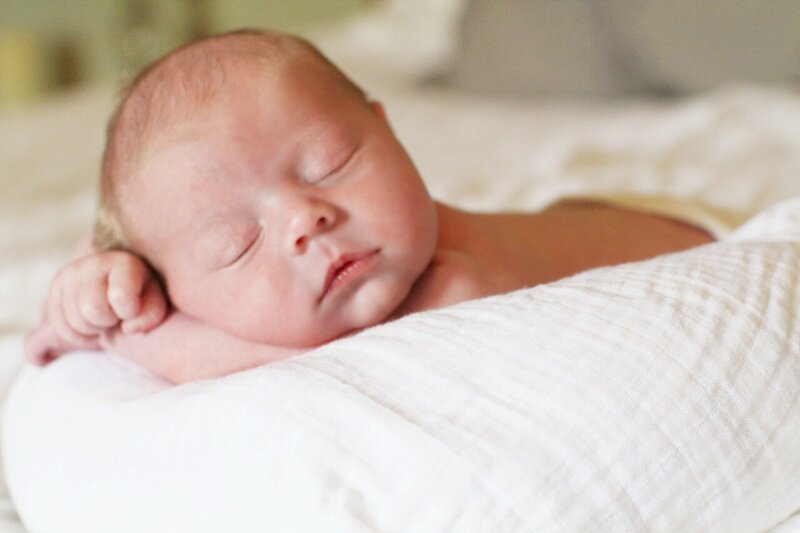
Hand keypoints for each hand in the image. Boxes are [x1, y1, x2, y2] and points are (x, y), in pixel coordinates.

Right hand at [24, 251, 167, 364]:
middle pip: (92, 310)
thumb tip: (128, 328)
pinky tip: (88, 323)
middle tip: (115, 316)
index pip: (121, 297)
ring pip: (73, 321)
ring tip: (103, 319)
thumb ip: (150, 315)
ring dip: (90, 329)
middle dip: (106, 321)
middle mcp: (93, 263)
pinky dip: (75, 334)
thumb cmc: (141, 299)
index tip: (132, 308)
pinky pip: (57, 326)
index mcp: (123, 263)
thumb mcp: (154, 306)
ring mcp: (70, 273)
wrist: (117, 291)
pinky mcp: (56, 287)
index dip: (128, 312)